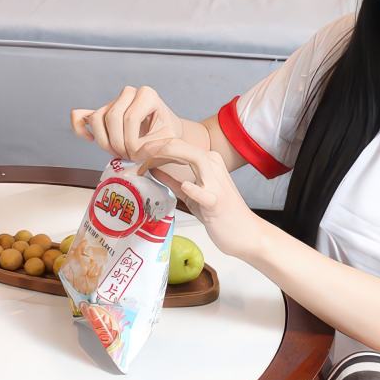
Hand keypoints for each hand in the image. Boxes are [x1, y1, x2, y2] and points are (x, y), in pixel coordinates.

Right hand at [70, 84, 181, 163]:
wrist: (165, 134)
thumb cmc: (167, 136)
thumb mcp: (169, 142)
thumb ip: (156, 147)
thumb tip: (139, 152)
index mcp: (148, 95)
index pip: (130, 118)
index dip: (132, 141)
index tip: (139, 155)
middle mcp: (129, 93)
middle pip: (111, 116)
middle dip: (117, 143)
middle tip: (127, 157)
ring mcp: (113, 102)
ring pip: (96, 118)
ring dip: (103, 141)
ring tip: (116, 153)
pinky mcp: (102, 113)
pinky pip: (81, 116)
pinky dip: (80, 128)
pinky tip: (89, 140)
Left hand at [137, 138, 265, 264]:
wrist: (246, 234)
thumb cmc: (220, 215)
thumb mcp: (192, 194)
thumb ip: (172, 181)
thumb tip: (151, 168)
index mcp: (208, 161)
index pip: (178, 146)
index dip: (154, 146)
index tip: (135, 151)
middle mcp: (214, 166)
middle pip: (183, 147)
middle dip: (156, 146)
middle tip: (133, 152)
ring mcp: (217, 183)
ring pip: (195, 160)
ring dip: (168, 156)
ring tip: (145, 160)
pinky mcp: (217, 202)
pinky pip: (205, 193)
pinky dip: (194, 188)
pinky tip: (185, 186)